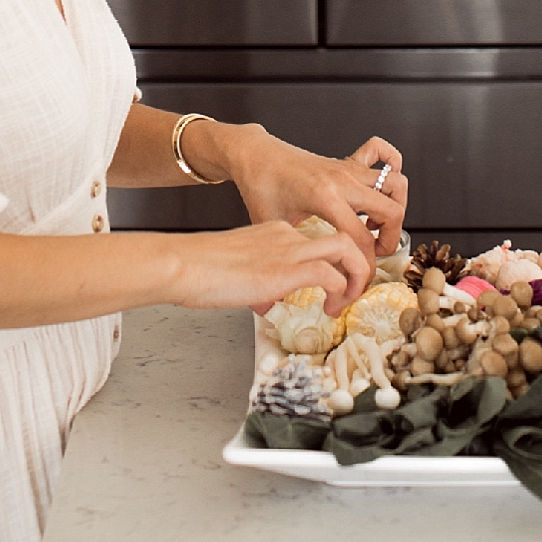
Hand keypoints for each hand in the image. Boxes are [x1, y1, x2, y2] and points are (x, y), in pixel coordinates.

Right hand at [168, 220, 371, 314]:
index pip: (321, 239)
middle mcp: (288, 235)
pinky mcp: (285, 270)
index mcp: (276, 231)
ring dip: (357, 276)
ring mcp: (289, 250)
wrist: (183, 262)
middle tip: (353, 291)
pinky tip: (328, 309)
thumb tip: (266, 301)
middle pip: (344, 236)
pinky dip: (339, 293)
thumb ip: (257, 279)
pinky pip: (330, 275)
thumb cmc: (199, 268)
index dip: (336, 262)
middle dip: (359, 264)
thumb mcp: (238, 268)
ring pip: (347, 249)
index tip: (335, 284)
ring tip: (346, 301)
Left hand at [219, 129, 408, 270]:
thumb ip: (279, 261)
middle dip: (390, 240)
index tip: (353, 285)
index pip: (362, 240)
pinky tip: (379, 189)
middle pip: (391, 211)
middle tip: (373, 254)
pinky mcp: (347, 161)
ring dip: (394, 208)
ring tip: (374, 224)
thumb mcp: (270, 226)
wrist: (256, 155)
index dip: (364, 269)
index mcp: (325, 198)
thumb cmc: (260, 186)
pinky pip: (383, 153)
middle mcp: (343, 180)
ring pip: (396, 183)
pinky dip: (392, 166)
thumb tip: (270, 303)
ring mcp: (348, 168)